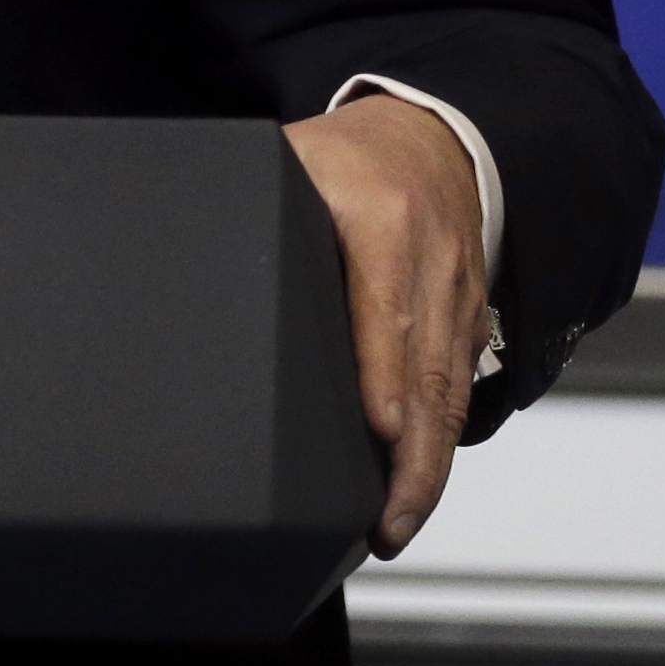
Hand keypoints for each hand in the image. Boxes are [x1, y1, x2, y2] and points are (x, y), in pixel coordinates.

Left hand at [284, 92, 489, 556]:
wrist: (431, 139)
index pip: (388, 307)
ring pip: (452, 395)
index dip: (385, 373)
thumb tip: (191, 261)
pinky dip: (440, 447)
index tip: (379, 429)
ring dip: (429, 469)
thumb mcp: (297, 163)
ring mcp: (463, 297)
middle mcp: (436, 263)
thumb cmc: (349, 158)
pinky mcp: (473, 323)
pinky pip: (460, 392)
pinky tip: (413, 489)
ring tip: (395, 525)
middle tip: (386, 522)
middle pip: (430, 373)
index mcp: (387, 220)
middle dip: (412, 458)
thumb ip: (259, 208)